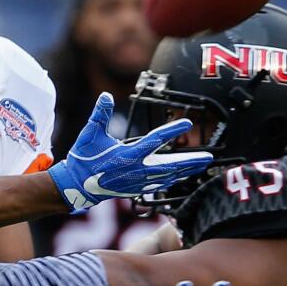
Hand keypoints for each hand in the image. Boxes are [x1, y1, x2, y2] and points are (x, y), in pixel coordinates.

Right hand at [48, 92, 212, 212]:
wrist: (77, 186)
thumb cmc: (84, 159)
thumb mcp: (89, 135)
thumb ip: (99, 115)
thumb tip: (106, 96)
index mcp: (127, 155)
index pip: (155, 140)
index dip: (172, 130)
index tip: (187, 122)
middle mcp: (137, 170)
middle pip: (170, 166)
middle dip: (190, 162)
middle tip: (208, 157)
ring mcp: (138, 182)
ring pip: (169, 176)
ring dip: (186, 170)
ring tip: (202, 164)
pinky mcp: (137, 189)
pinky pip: (161, 183)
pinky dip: (174, 179)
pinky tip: (183, 175)